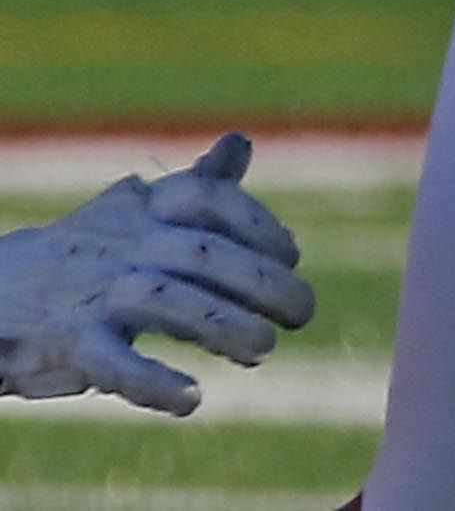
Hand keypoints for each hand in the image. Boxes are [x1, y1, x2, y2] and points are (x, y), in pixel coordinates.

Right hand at [0, 134, 314, 413]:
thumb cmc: (79, 253)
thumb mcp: (133, 212)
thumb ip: (194, 185)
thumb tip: (240, 143)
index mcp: (142, 210)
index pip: (208, 198)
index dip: (257, 224)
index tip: (291, 254)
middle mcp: (121, 246)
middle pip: (201, 255)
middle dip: (262, 283)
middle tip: (304, 312)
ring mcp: (92, 294)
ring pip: (166, 304)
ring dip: (224, 327)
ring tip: (264, 350)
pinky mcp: (64, 345)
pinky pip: (111, 363)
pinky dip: (153, 382)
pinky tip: (191, 399)